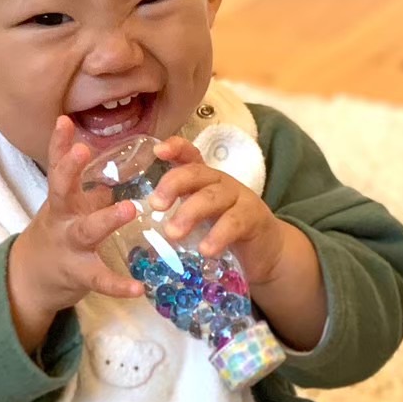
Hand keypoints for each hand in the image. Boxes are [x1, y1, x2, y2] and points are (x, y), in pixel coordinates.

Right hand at [7, 117, 141, 351]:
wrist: (31, 279)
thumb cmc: (58, 235)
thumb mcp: (69, 208)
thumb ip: (92, 187)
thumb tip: (121, 163)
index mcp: (62, 201)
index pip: (58, 166)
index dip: (59, 144)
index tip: (64, 120)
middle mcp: (62, 219)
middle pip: (61, 190)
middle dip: (70, 169)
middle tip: (85, 149)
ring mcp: (69, 246)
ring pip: (86, 231)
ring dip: (107, 218)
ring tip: (130, 209)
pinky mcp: (79, 274)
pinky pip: (100, 279)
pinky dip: (118, 284)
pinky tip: (137, 288)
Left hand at [149, 136, 326, 350]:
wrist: (266, 252)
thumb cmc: (224, 234)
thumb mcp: (199, 220)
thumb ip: (175, 216)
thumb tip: (137, 226)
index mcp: (205, 180)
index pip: (190, 156)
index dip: (176, 148)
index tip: (158, 151)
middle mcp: (221, 183)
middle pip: (197, 173)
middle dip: (173, 184)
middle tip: (155, 205)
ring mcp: (240, 199)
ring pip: (213, 197)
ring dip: (190, 213)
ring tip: (173, 234)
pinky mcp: (254, 219)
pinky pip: (235, 223)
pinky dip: (218, 236)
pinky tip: (206, 250)